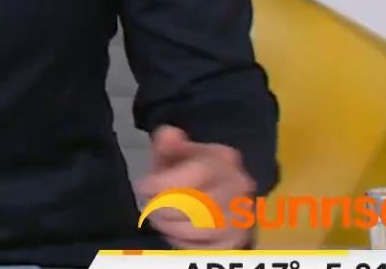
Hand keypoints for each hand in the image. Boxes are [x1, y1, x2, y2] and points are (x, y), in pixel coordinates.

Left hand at [137, 125, 256, 248]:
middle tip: (150, 207)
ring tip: (159, 220)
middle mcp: (239, 185)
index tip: (142, 187)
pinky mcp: (239, 238)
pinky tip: (175, 233)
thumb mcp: (173, 150)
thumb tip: (168, 136)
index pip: (199, 172)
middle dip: (166, 208)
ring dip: (174, 228)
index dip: (164, 182)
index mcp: (223, 158)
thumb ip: (167, 141)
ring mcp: (243, 213)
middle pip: (201, 203)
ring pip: (207, 229)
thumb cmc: (186, 169)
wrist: (213, 188)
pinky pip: (212, 248)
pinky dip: (188, 244)